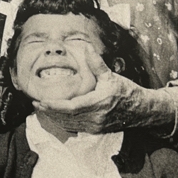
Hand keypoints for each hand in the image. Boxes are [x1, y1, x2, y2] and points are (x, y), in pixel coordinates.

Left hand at [33, 46, 166, 133]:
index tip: (41, 101)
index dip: (54, 106)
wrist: (142, 110)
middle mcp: (96, 118)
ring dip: (53, 117)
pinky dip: (62, 122)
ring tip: (40, 109)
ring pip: (68, 124)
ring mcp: (95, 126)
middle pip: (66, 117)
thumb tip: (86, 47)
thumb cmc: (127, 91)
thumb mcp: (111, 76)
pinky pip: (74, 127)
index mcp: (98, 103)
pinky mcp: (95, 130)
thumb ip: (96, 63)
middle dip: (48, 111)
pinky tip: (54, 116)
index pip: (70, 107)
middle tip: (35, 104)